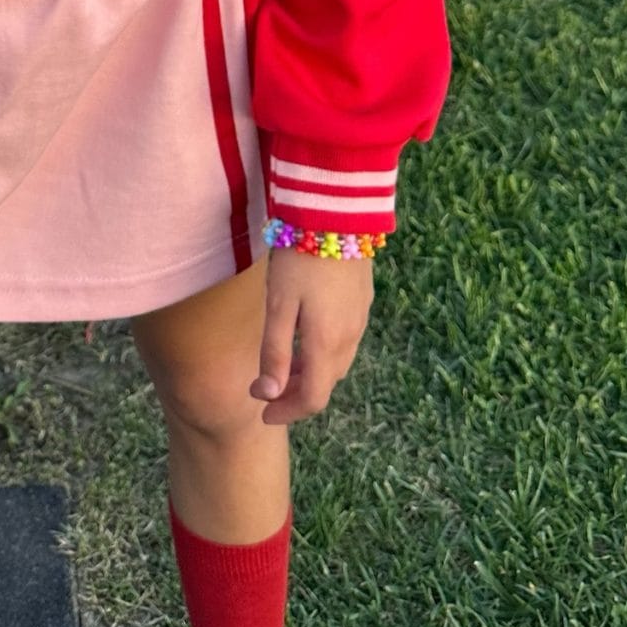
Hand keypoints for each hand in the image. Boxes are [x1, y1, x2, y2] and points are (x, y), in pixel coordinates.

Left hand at [250, 245, 372, 423]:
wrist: (336, 213)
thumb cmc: (299, 258)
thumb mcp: (279, 305)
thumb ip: (275, 352)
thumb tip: (269, 396)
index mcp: (327, 344)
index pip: (313, 399)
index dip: (287, 412)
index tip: (262, 413)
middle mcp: (350, 337)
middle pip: (327, 382)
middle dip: (298, 393)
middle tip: (269, 389)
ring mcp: (360, 318)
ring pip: (338, 362)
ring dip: (313, 372)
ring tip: (285, 364)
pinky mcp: (363, 299)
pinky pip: (346, 339)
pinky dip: (325, 351)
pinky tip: (307, 334)